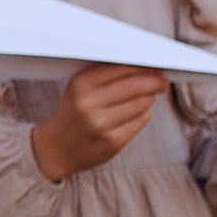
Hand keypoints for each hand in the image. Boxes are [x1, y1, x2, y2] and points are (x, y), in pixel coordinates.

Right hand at [30, 63, 167, 180]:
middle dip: (155, 82)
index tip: (155, 67)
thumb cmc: (73, 113)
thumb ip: (107, 77)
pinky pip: (141, 121)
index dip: (144, 66)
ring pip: (142, 103)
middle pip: (137, 85)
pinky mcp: (112, 142)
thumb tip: (147, 69)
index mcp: (80, 84)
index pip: (121, 68)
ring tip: (144, 99)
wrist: (55, 149)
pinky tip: (137, 114)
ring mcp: (101, 124)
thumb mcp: (80, 90)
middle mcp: (89, 103)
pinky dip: (144, 115)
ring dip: (148, 99)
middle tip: (162, 83)